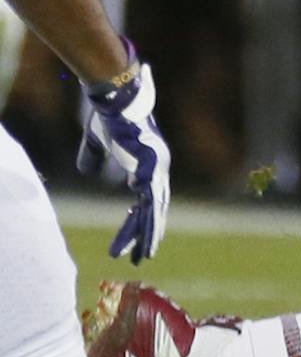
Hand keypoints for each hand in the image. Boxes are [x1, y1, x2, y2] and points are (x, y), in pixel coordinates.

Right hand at [79, 57, 171, 262]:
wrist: (116, 99)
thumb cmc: (109, 116)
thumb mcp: (97, 141)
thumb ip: (94, 157)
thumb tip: (86, 172)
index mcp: (150, 166)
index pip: (148, 200)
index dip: (142, 220)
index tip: (137, 239)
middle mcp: (159, 170)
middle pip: (155, 210)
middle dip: (148, 235)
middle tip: (144, 257)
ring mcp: (158, 168)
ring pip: (154, 209)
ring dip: (147, 234)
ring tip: (142, 256)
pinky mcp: (151, 165)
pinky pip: (148, 198)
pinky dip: (144, 217)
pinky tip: (140, 234)